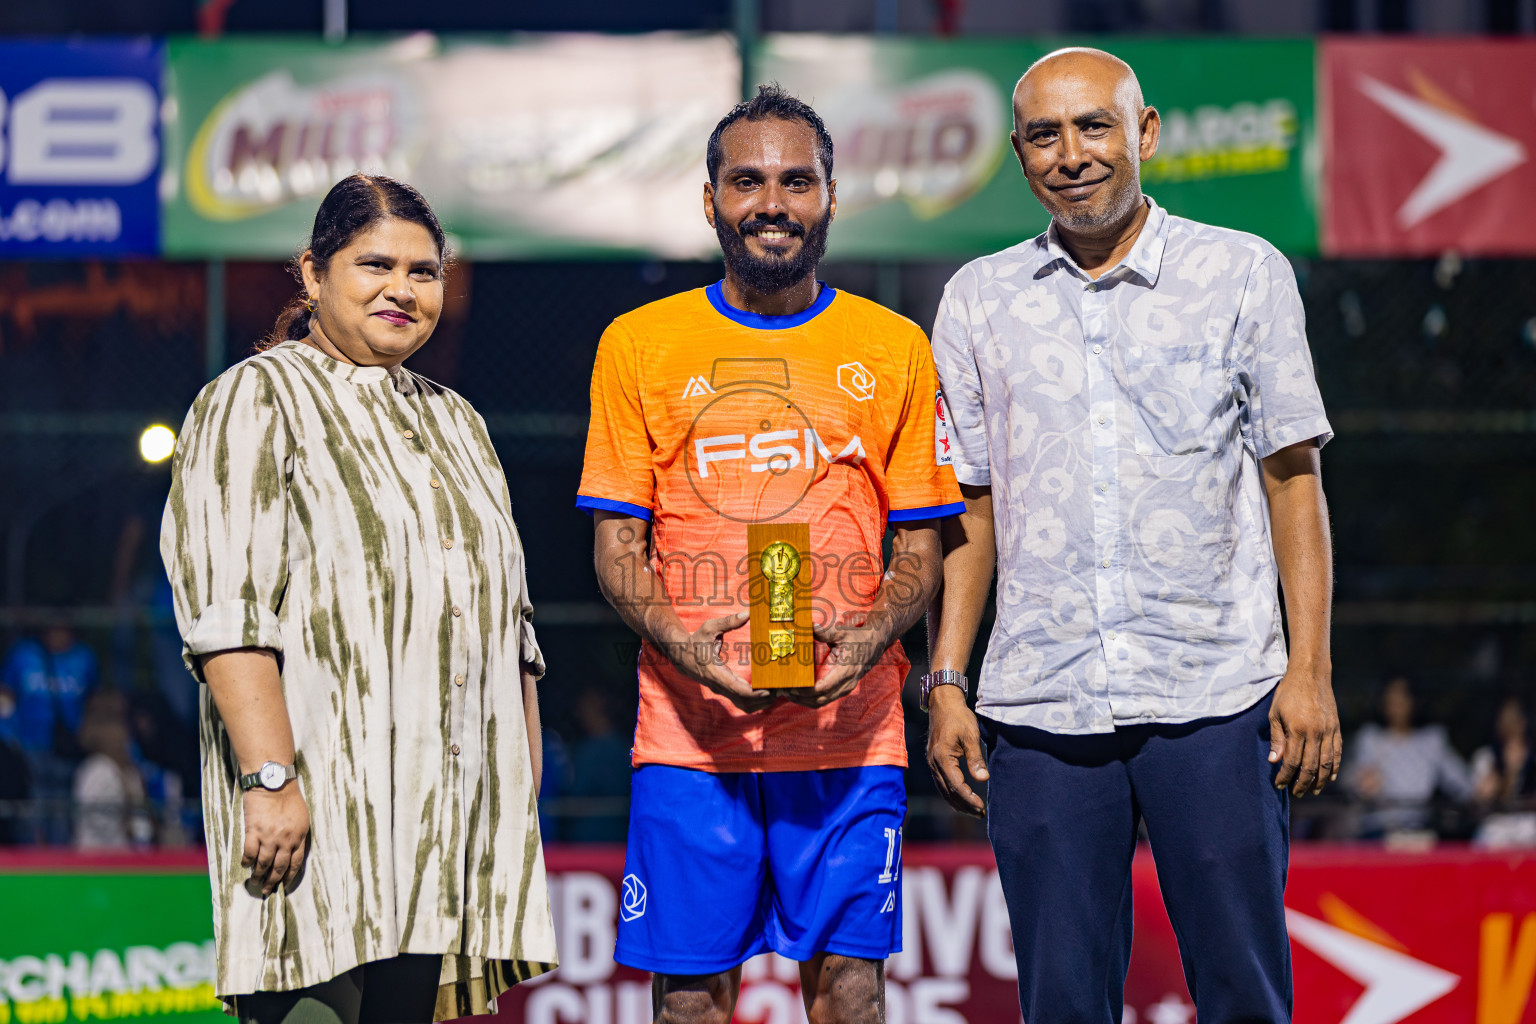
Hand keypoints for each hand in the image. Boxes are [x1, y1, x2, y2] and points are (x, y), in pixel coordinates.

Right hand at [241, 783, 309, 895]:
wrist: (273, 783)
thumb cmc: (289, 797)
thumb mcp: (301, 817)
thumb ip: (297, 834)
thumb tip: (291, 850)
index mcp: (299, 836)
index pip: (295, 863)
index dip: (289, 876)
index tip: (284, 885)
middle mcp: (286, 840)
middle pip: (279, 867)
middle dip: (272, 881)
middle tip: (267, 890)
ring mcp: (269, 837)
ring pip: (263, 864)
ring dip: (258, 875)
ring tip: (254, 882)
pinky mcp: (253, 832)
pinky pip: (249, 853)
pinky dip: (247, 861)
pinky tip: (246, 865)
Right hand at [666, 611, 773, 713]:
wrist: (681, 656)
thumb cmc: (695, 641)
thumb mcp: (708, 628)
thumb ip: (727, 622)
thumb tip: (747, 614)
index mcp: (715, 673)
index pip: (737, 689)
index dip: (754, 693)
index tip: (769, 690)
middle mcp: (719, 685)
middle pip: (744, 701)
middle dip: (763, 699)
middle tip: (780, 690)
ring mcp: (721, 689)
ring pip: (743, 705)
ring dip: (760, 703)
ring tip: (776, 692)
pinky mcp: (725, 689)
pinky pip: (740, 701)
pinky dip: (754, 701)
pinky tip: (766, 693)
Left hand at [782, 621, 889, 708]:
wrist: (876, 642)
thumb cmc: (859, 637)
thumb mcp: (842, 633)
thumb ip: (825, 632)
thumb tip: (809, 627)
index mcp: (846, 671)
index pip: (822, 688)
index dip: (805, 691)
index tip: (791, 686)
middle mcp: (847, 683)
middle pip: (820, 700)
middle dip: (801, 698)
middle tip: (784, 690)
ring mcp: (846, 688)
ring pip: (822, 702)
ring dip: (804, 701)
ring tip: (789, 692)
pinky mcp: (843, 688)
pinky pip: (826, 699)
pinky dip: (811, 699)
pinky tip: (800, 692)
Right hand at [926, 685, 987, 816]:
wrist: (943, 703)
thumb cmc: (958, 717)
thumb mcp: (970, 736)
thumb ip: (976, 758)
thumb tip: (983, 779)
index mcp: (942, 758)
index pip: (956, 786)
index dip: (969, 799)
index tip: (982, 807)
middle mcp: (933, 763)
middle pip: (948, 792)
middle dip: (964, 806)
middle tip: (981, 815)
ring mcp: (932, 763)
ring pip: (943, 790)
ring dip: (958, 802)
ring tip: (973, 811)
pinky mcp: (934, 761)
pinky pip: (941, 783)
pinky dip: (951, 794)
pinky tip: (961, 798)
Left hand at [1268, 666, 1341, 796]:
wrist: (1310, 675)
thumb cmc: (1288, 693)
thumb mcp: (1275, 713)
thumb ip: (1277, 738)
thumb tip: (1274, 762)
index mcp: (1297, 729)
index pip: (1291, 761)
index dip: (1285, 776)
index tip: (1280, 785)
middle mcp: (1315, 732)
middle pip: (1311, 766)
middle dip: (1302, 783)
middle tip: (1296, 793)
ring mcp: (1328, 731)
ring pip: (1326, 763)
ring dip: (1320, 780)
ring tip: (1313, 791)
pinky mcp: (1336, 728)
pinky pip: (1337, 752)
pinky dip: (1334, 767)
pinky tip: (1330, 777)